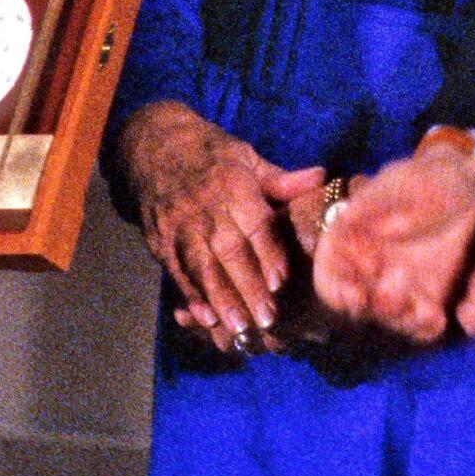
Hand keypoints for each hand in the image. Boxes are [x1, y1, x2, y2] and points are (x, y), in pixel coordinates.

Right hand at [118, 101, 321, 345]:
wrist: (153, 147)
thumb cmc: (210, 155)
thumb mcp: (245, 156)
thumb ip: (280, 179)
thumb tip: (321, 178)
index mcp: (233, 185)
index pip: (254, 224)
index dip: (268, 254)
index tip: (282, 282)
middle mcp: (206, 209)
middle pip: (229, 251)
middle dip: (247, 286)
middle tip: (267, 319)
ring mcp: (180, 227)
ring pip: (202, 267)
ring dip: (220, 299)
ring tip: (239, 328)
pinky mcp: (161, 241)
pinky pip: (177, 272)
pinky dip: (190, 296)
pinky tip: (203, 318)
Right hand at [311, 142, 474, 344]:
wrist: (466, 189)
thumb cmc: (423, 181)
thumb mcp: (399, 184)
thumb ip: (374, 204)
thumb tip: (346, 222)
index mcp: (350, 244)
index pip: (329, 275)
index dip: (335, 289)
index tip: (354, 294)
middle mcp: (368, 272)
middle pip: (356, 305)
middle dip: (370, 310)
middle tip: (393, 300)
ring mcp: (398, 288)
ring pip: (388, 318)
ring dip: (400, 320)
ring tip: (424, 311)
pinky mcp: (427, 299)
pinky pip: (420, 325)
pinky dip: (426, 328)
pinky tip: (439, 319)